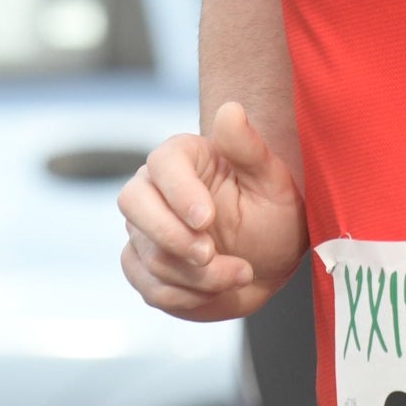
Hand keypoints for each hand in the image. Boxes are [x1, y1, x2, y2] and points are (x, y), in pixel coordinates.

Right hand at [119, 102, 304, 320]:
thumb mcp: (273, 182)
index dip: (179, 193)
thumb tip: (230, 109)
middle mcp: (153, 189)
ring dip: (196, 276)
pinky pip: (149, 286)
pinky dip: (186, 297)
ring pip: (148, 254)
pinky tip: (218, 289)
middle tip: (211, 256)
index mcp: (183, 157)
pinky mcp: (142, 266)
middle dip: (173, 237)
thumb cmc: (273, 214)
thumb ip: (249, 148)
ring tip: (240, 273)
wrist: (269, 260)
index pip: (162, 164)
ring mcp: (143, 230)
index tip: (207, 219)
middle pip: (133, 204)